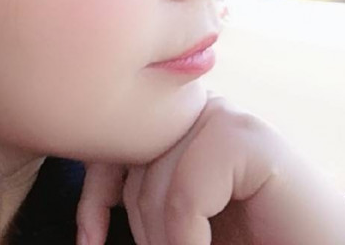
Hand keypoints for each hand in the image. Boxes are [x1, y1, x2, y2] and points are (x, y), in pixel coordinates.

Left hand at [76, 90, 344, 244]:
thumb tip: (88, 226)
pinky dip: (188, 237)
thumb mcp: (188, 222)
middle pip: (135, 168)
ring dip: (167, 241)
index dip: (96, 195)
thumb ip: (151, 204)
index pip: (117, 146)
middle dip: (142, 230)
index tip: (90, 239)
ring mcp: (226, 119)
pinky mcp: (249, 140)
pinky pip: (187, 192)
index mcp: (182, 126)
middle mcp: (200, 113)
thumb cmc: (256, 238)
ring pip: (158, 184)